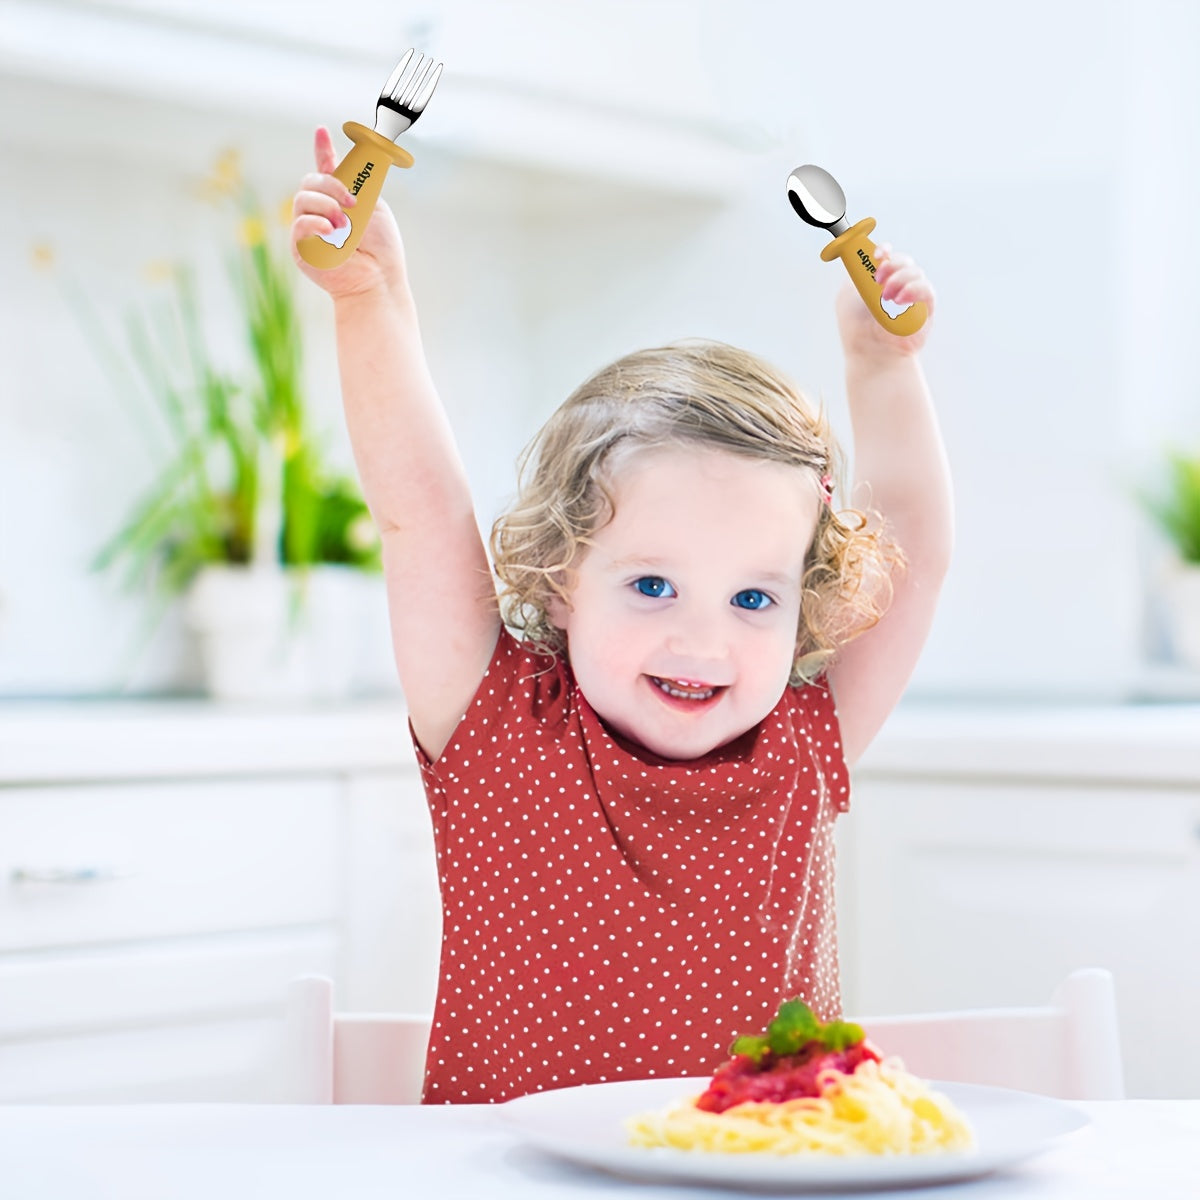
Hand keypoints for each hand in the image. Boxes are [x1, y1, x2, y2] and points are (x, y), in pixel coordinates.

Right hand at [290, 126, 408, 298]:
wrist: (378, 278)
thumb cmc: (380, 247)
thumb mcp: (373, 205)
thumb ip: (356, 182)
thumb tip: (344, 160)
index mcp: (340, 198)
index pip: (326, 167)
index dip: (322, 148)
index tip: (322, 131)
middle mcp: (321, 210)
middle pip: (311, 180)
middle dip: (331, 185)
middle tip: (353, 203)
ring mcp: (308, 227)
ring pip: (303, 198)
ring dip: (326, 205)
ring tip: (345, 223)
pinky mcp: (300, 246)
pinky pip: (300, 222)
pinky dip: (316, 222)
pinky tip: (331, 230)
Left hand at [834, 243, 934, 361]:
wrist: (870, 352)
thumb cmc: (857, 329)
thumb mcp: (847, 296)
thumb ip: (856, 272)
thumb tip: (864, 254)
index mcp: (880, 281)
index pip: (888, 257)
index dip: (884, 250)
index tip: (878, 253)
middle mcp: (898, 286)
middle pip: (904, 260)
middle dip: (892, 264)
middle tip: (878, 278)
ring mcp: (913, 296)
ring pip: (916, 272)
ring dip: (900, 279)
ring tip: (885, 296)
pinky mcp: (927, 309)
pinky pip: (927, 289)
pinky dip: (914, 289)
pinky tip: (900, 300)